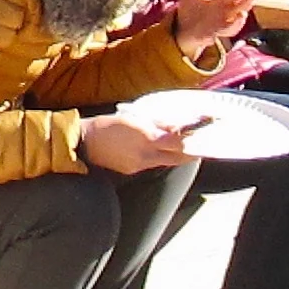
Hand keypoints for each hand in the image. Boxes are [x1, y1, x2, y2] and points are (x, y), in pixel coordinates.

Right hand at [79, 113, 196, 175]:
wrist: (83, 143)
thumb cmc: (105, 126)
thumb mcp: (131, 117)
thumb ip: (155, 123)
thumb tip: (176, 125)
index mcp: (145, 138)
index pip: (178, 141)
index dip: (193, 136)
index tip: (205, 130)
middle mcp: (146, 155)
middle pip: (178, 156)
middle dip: (193, 150)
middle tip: (204, 142)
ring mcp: (140, 165)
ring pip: (168, 161)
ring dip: (180, 154)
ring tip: (189, 146)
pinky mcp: (134, 170)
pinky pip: (155, 164)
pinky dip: (163, 157)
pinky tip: (164, 151)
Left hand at [174, 0, 254, 57]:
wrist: (184, 29)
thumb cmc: (189, 12)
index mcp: (220, 2)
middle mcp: (225, 12)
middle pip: (240, 4)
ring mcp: (224, 22)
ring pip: (239, 17)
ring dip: (244, 10)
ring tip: (250, 3)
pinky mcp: (220, 31)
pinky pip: (232, 28)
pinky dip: (237, 23)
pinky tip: (241, 15)